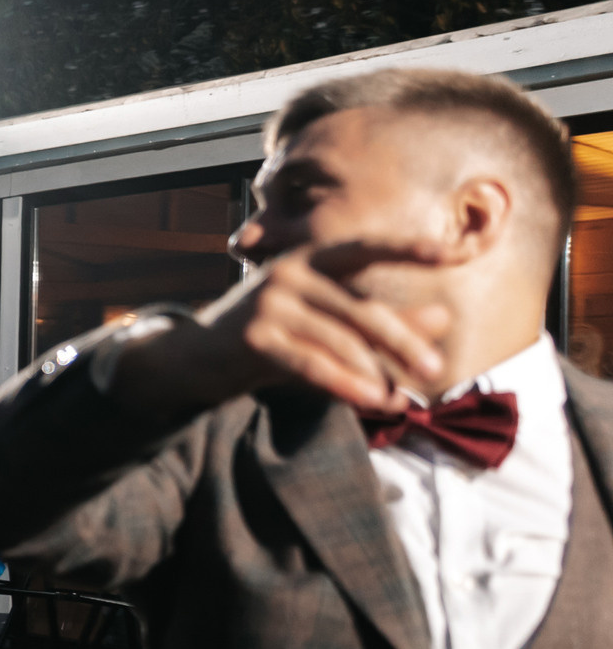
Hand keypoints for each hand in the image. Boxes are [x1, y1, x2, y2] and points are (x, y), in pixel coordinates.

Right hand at [114, 240, 449, 418]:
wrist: (196, 357)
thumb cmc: (270, 335)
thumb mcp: (327, 321)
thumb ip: (385, 319)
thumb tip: (445, 318)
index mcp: (310, 259)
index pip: (366, 249)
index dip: (408, 249)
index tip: (452, 254)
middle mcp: (290, 273)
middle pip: (361, 309)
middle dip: (402, 341)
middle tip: (436, 369)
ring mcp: (269, 303)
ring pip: (339, 340)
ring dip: (375, 372)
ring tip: (401, 400)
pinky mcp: (254, 337)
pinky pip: (310, 363)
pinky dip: (343, 384)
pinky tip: (370, 399)